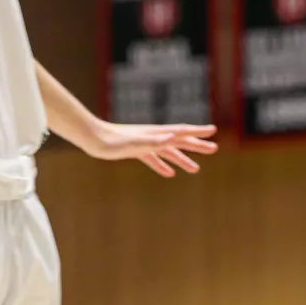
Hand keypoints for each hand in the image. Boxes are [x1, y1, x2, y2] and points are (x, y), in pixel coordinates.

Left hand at [83, 121, 217, 176]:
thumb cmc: (112, 141)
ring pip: (168, 152)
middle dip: (196, 146)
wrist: (91, 139)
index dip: (198, 132)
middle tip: (214, 149)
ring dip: (182, 159)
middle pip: (179, 141)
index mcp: (156, 134)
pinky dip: (162, 165)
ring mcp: (144, 143)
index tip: (213, 131)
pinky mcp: (134, 150)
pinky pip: (153, 158)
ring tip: (195, 169)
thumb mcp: (134, 143)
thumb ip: (154, 141)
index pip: (181, 132)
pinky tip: (168, 173)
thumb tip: (173, 137)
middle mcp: (152, 137)